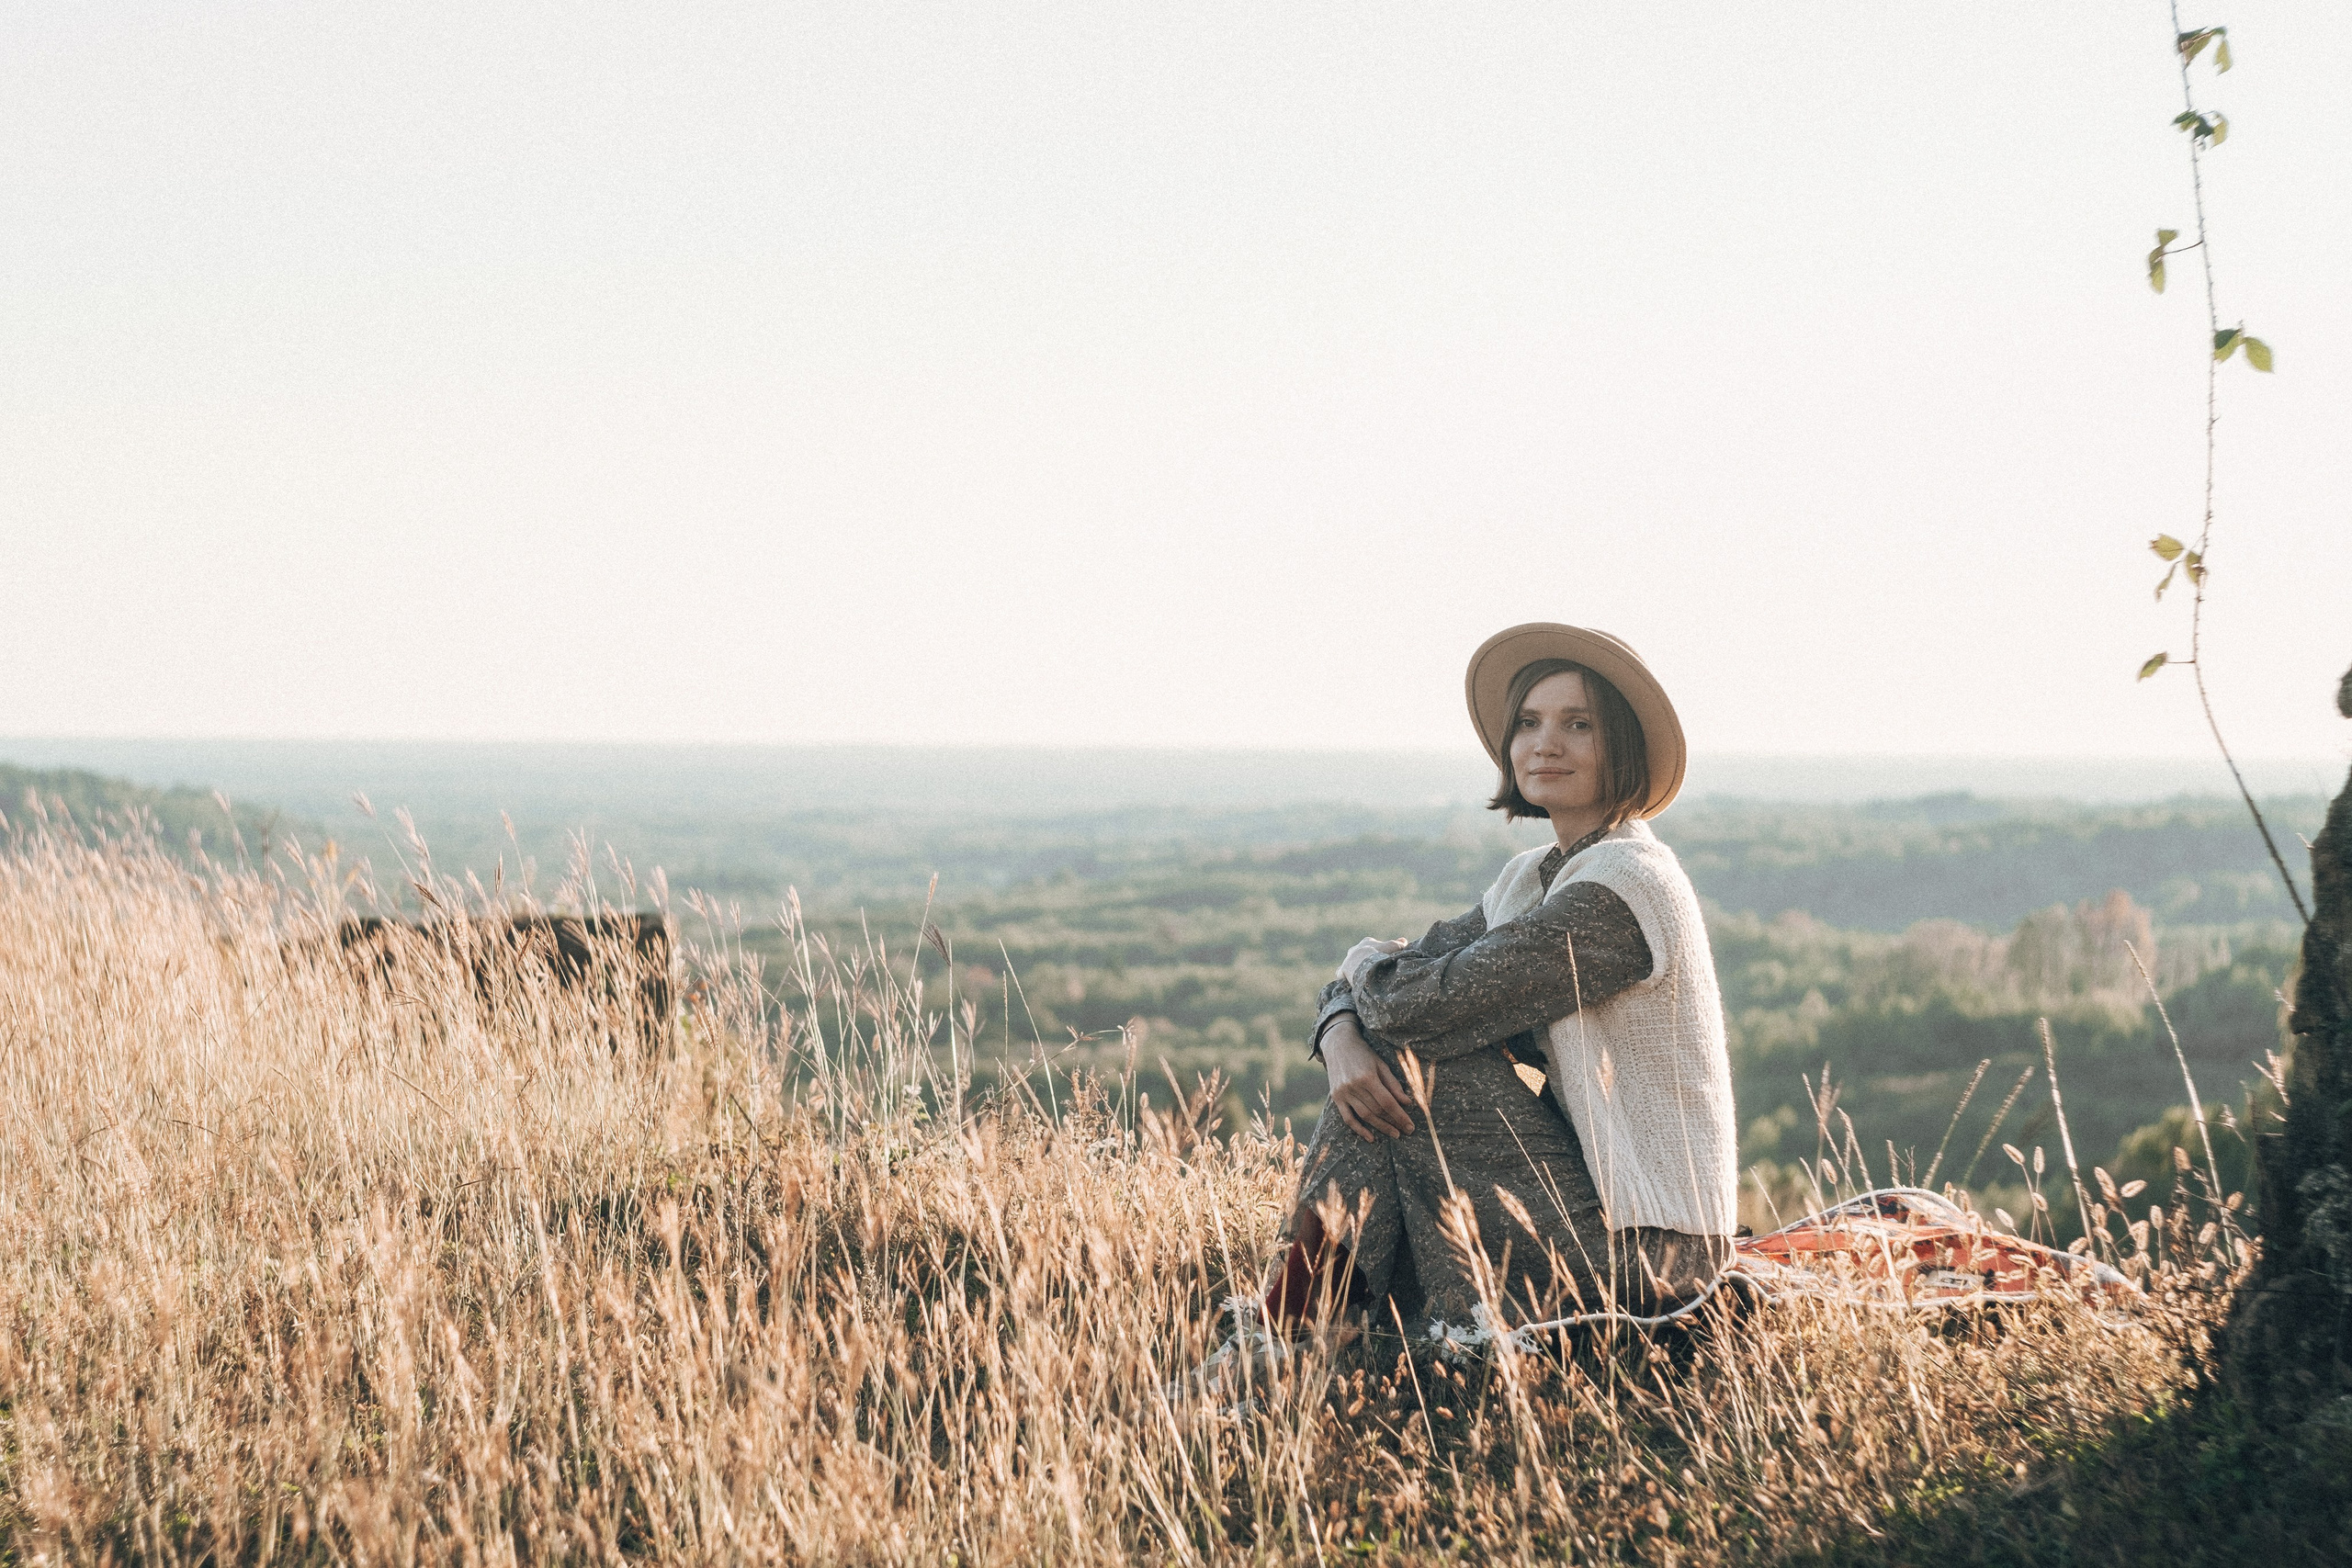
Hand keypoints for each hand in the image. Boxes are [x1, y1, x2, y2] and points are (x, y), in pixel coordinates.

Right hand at [1321, 1016, 1415, 1142]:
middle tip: (1405, 1131)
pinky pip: (1348, 1118)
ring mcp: (1343, 1093)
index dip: (1400, 1116)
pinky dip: (1359, 1130)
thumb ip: (1393, 1084)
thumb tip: (1407, 1103)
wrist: (1337, 1044)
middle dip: (1393, 1122)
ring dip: (1380, 1127)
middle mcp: (1354, 1086)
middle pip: (1377, 1111)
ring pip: (1364, 1116)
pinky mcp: (1336, 1097)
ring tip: (1394, 1134)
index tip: (1410, 1126)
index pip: (1387, 1102)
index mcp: (1368, 1077)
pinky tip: (1370, 1138)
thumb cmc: (1363, 1053)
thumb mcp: (1381, 1064)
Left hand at [1338, 935, 1410, 985]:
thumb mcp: (1392, 948)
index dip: (1378, 951)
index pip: (1372, 945)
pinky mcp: (1342, 970)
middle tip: (1372, 967)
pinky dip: (1344, 977)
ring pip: (1350, 962)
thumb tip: (1404, 940)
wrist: (1363, 962)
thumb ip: (1398, 944)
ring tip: (1360, 975)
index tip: (1382, 957)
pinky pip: (1341, 973)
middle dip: (1364, 958)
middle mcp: (1355, 949)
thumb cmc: (1379, 954)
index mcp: (1367, 942)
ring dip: (1354, 967)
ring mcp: (1348, 959)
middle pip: (1360, 953)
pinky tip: (1349, 981)